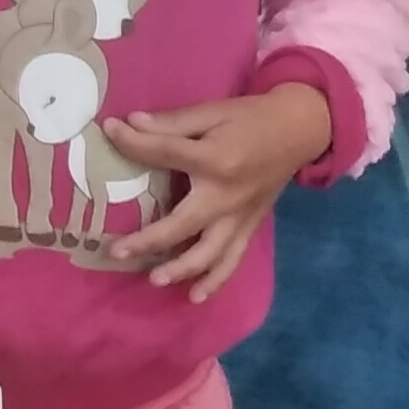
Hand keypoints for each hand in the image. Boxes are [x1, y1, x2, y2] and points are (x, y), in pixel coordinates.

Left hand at [102, 81, 334, 298]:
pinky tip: (195, 296)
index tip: (109, 132)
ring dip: (180, 269)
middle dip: (148, 241)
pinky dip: (216, 280)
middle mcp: (225, 196)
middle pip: (181, 225)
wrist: (299, 129)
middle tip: (116, 252)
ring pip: (209, 254)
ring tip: (154, 280)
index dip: (132, 143)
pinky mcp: (249, 227)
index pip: (163, 154)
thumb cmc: (251, 118)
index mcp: (214, 160)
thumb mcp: (211, 111)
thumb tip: (130, 123)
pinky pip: (232, 260)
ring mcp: (239, 217)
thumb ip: (172, 123)